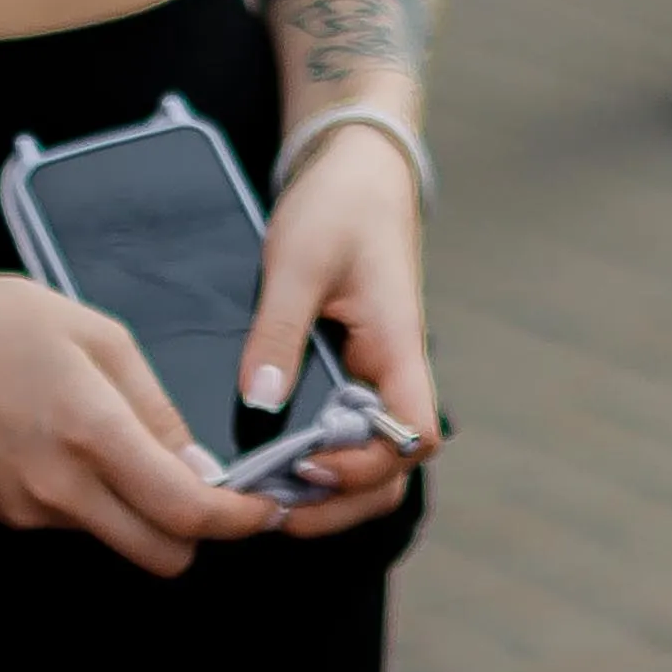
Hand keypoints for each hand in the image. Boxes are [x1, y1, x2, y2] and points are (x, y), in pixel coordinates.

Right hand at [0, 255, 277, 574]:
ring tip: (130, 446)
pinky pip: (75, 521)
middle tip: (211, 490)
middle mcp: (60, 486)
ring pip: (117, 539)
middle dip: (197, 534)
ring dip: (143, 514)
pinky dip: (98, 500)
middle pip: (159, 555)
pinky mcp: (4, 513)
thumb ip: (156, 407)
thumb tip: (198, 464)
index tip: (262, 508)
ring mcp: (28, 508)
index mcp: (94, 433)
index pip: (185, 511)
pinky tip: (78, 446)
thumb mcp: (99, 336)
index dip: (237, 520)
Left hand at [240, 124, 438, 540]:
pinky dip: (317, 456)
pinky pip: (347, 429)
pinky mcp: (355, 366)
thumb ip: (278, 333)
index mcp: (398, 345)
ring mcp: (376, 372)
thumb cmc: (340, 202)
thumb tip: (258, 403)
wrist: (358, 164)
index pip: (413, 434)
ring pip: (371, 457)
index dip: (366, 466)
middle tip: (275, 507)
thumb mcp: (296, 260)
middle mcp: (394, 369)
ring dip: (328, 488)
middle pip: (394, 469)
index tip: (309, 463)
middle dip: (340, 501)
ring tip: (270, 492)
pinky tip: (273, 456)